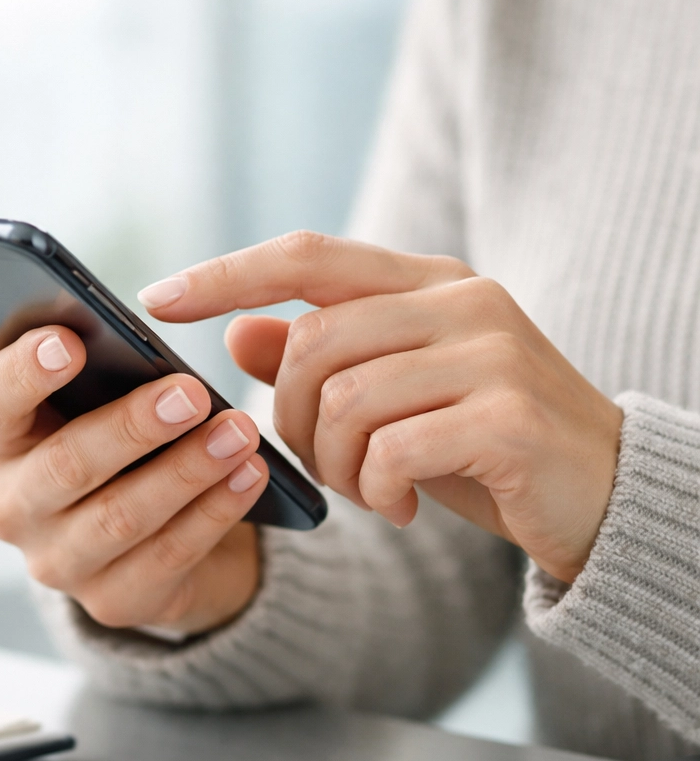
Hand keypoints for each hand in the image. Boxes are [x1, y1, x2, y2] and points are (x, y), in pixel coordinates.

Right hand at [0, 306, 265, 633]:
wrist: (137, 527)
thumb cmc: (95, 432)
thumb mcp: (58, 390)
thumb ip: (4, 348)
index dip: (24, 374)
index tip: (70, 341)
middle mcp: (11, 507)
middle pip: (66, 466)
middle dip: (132, 427)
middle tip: (191, 391)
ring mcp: (58, 562)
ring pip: (121, 517)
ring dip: (186, 471)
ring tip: (239, 432)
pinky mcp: (113, 600)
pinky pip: (167, 556)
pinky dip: (213, 513)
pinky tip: (249, 475)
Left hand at [137, 231, 623, 582]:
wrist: (604, 493)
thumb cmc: (482, 440)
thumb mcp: (394, 394)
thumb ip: (320, 356)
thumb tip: (236, 336)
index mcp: (427, 280)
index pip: (306, 254)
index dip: (227, 274)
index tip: (158, 298)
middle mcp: (460, 299)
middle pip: (313, 342)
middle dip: (293, 417)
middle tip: (327, 463)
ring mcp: (489, 351)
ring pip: (345, 397)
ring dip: (338, 462)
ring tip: (371, 487)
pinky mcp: (509, 415)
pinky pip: (392, 447)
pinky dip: (377, 488)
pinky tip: (400, 505)